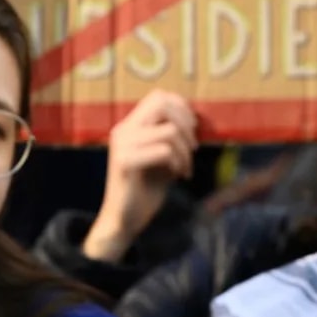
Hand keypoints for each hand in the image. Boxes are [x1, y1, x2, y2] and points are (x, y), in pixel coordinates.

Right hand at [82, 89, 197, 261]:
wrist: (125, 219)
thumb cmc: (145, 188)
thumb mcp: (163, 156)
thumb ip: (171, 136)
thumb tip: (194, 120)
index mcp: (129, 126)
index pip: (158, 97)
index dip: (181, 106)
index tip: (192, 128)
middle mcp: (122, 131)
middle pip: (162, 104)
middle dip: (186, 124)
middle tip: (194, 147)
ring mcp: (122, 146)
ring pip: (168, 131)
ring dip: (185, 150)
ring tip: (186, 167)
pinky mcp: (125, 163)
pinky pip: (163, 151)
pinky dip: (177, 162)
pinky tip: (177, 175)